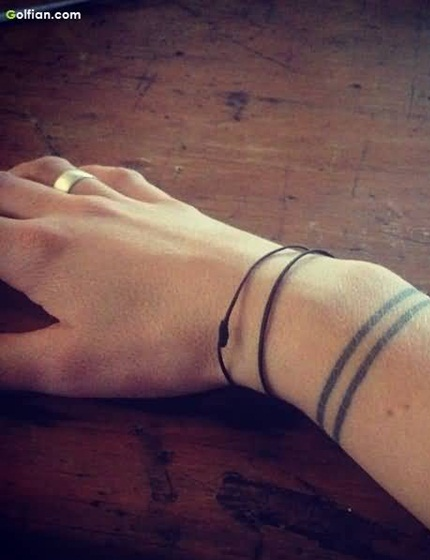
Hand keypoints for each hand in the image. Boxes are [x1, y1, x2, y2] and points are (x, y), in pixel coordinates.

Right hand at [0, 156, 278, 396]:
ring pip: (52, 170)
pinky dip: (81, 174)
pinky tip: (85, 182)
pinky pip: (110, 172)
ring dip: (17, 180)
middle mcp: (72, 212)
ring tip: (9, 198)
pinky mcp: (164, 202)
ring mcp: (123, 200)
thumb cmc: (161, 342)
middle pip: (1, 190)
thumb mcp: (74, 367)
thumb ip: (3, 361)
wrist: (251, 305)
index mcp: (38, 251)